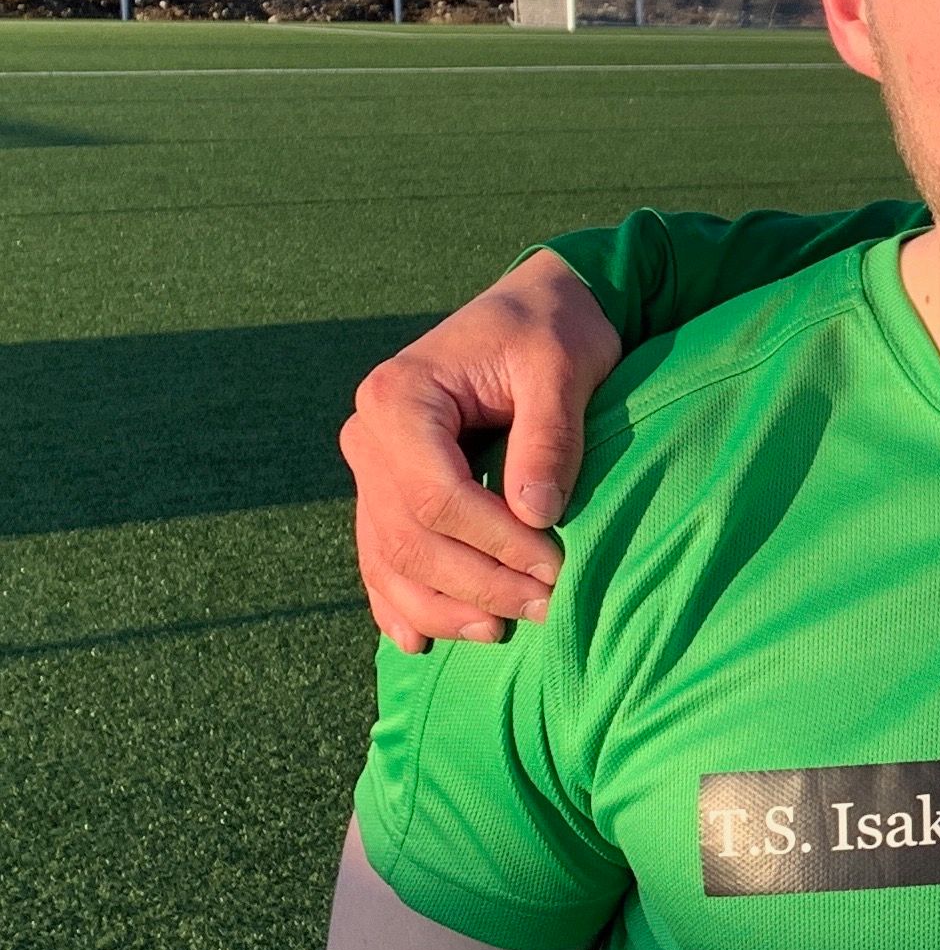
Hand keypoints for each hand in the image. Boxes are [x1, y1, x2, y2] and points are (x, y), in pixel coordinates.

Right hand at [339, 252, 618, 651]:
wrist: (536, 309)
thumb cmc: (553, 330)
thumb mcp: (561, 368)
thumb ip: (549, 438)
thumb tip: (537, 517)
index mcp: (398, 398)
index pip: (434, 496)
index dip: (494, 542)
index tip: (556, 567)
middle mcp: (368, 435)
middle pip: (408, 537)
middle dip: (477, 583)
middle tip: (548, 606)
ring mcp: (371, 467)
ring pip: (389, 559)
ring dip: (442, 606)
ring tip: (503, 631)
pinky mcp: (388, 490)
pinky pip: (382, 557)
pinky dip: (402, 602)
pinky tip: (423, 640)